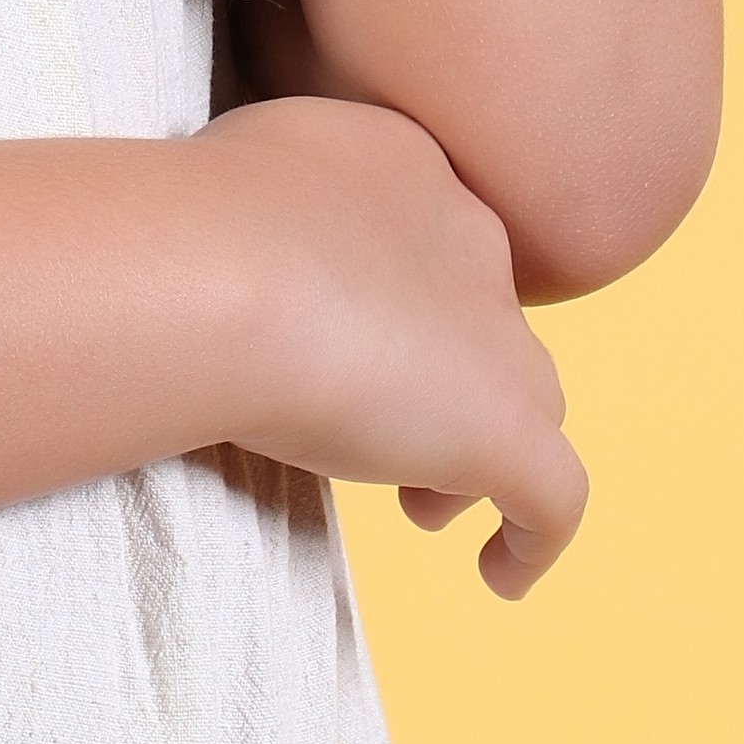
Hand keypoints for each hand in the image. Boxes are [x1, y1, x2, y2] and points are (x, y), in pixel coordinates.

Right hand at [188, 95, 587, 596]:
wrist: (217, 272)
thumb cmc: (190, 222)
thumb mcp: (223, 179)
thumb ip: (257, 211)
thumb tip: (228, 250)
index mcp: (406, 166)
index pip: (430, 240)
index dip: (399, 303)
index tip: (344, 349)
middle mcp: (470, 239)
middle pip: (487, 318)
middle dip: (446, 375)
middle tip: (378, 429)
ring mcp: (497, 338)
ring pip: (530, 399)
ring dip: (480, 447)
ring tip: (420, 506)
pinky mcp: (506, 430)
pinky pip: (554, 500)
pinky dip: (533, 540)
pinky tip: (498, 576)